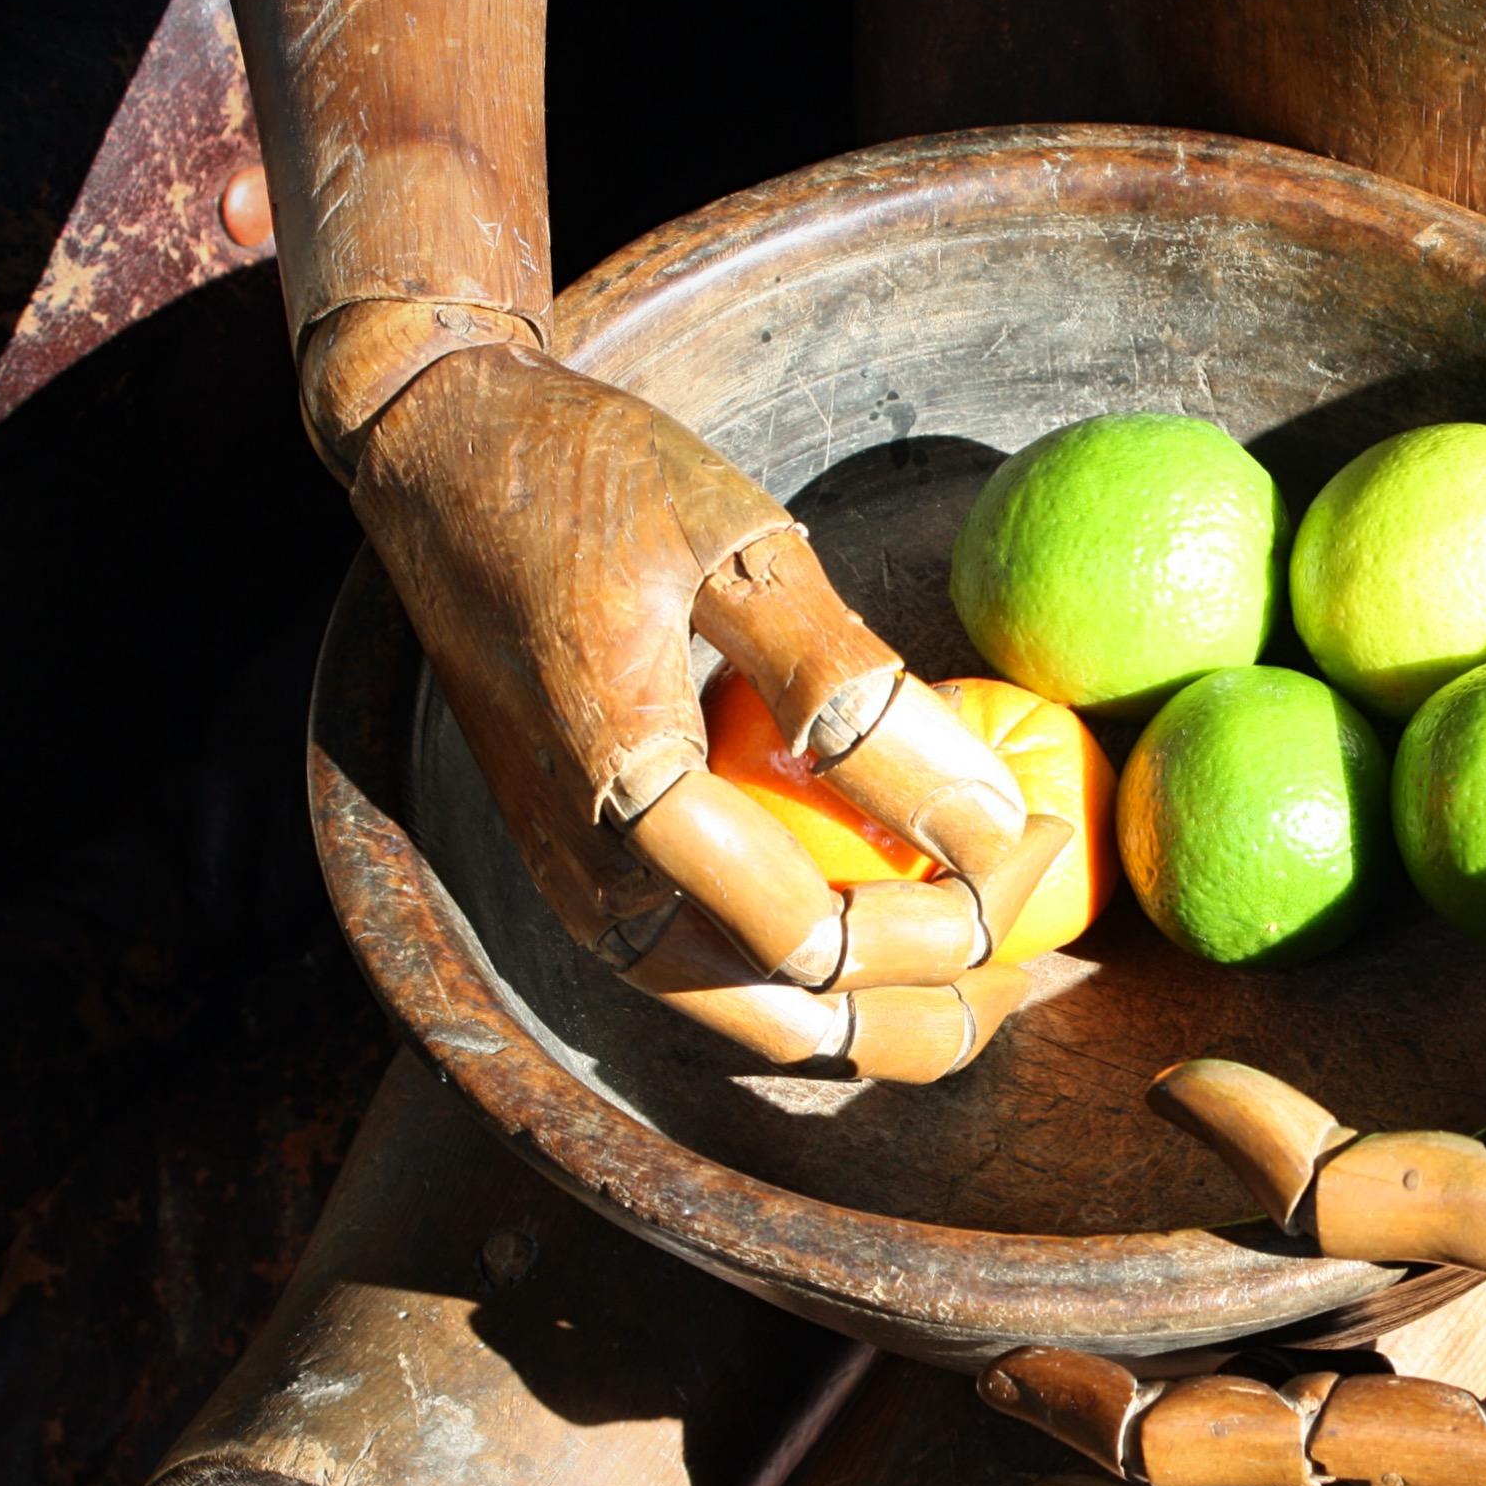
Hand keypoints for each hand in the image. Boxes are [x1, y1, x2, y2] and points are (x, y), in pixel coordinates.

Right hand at [345, 333, 1069, 1081]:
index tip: (1046, 829)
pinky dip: (832, 983)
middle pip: (803, 1004)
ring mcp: (582, 897)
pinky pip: (728, 982)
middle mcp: (588, 880)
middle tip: (1045, 886)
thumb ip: (849, 683)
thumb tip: (982, 810)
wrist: (440, 462)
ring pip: (768, 1022)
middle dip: (942, 972)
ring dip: (891, 1009)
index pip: (815, 932)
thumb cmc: (593, 480)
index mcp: (620, 790)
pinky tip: (910, 929)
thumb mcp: (736, 543)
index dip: (952, 905)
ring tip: (1006, 957)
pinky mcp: (592, 887)